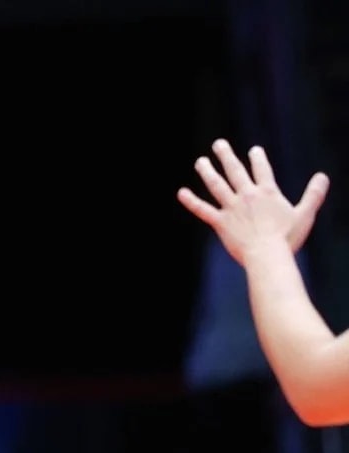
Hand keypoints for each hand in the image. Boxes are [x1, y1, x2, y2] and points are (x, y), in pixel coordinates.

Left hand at [177, 139, 329, 263]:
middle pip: (235, 171)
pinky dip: (191, 201)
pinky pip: (203, 210)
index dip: (258, 158)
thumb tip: (323, 176)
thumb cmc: (288, 238)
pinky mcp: (220, 222)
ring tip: (200, 161)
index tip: (254, 150)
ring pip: (216, 185)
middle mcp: (247, 196)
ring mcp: (232, 208)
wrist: (268, 256)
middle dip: (226, 156)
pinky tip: (181, 192)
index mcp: (268, 193)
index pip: (262, 169)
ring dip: (207, 171)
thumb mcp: (305, 214)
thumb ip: (313, 195)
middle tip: (218, 144)